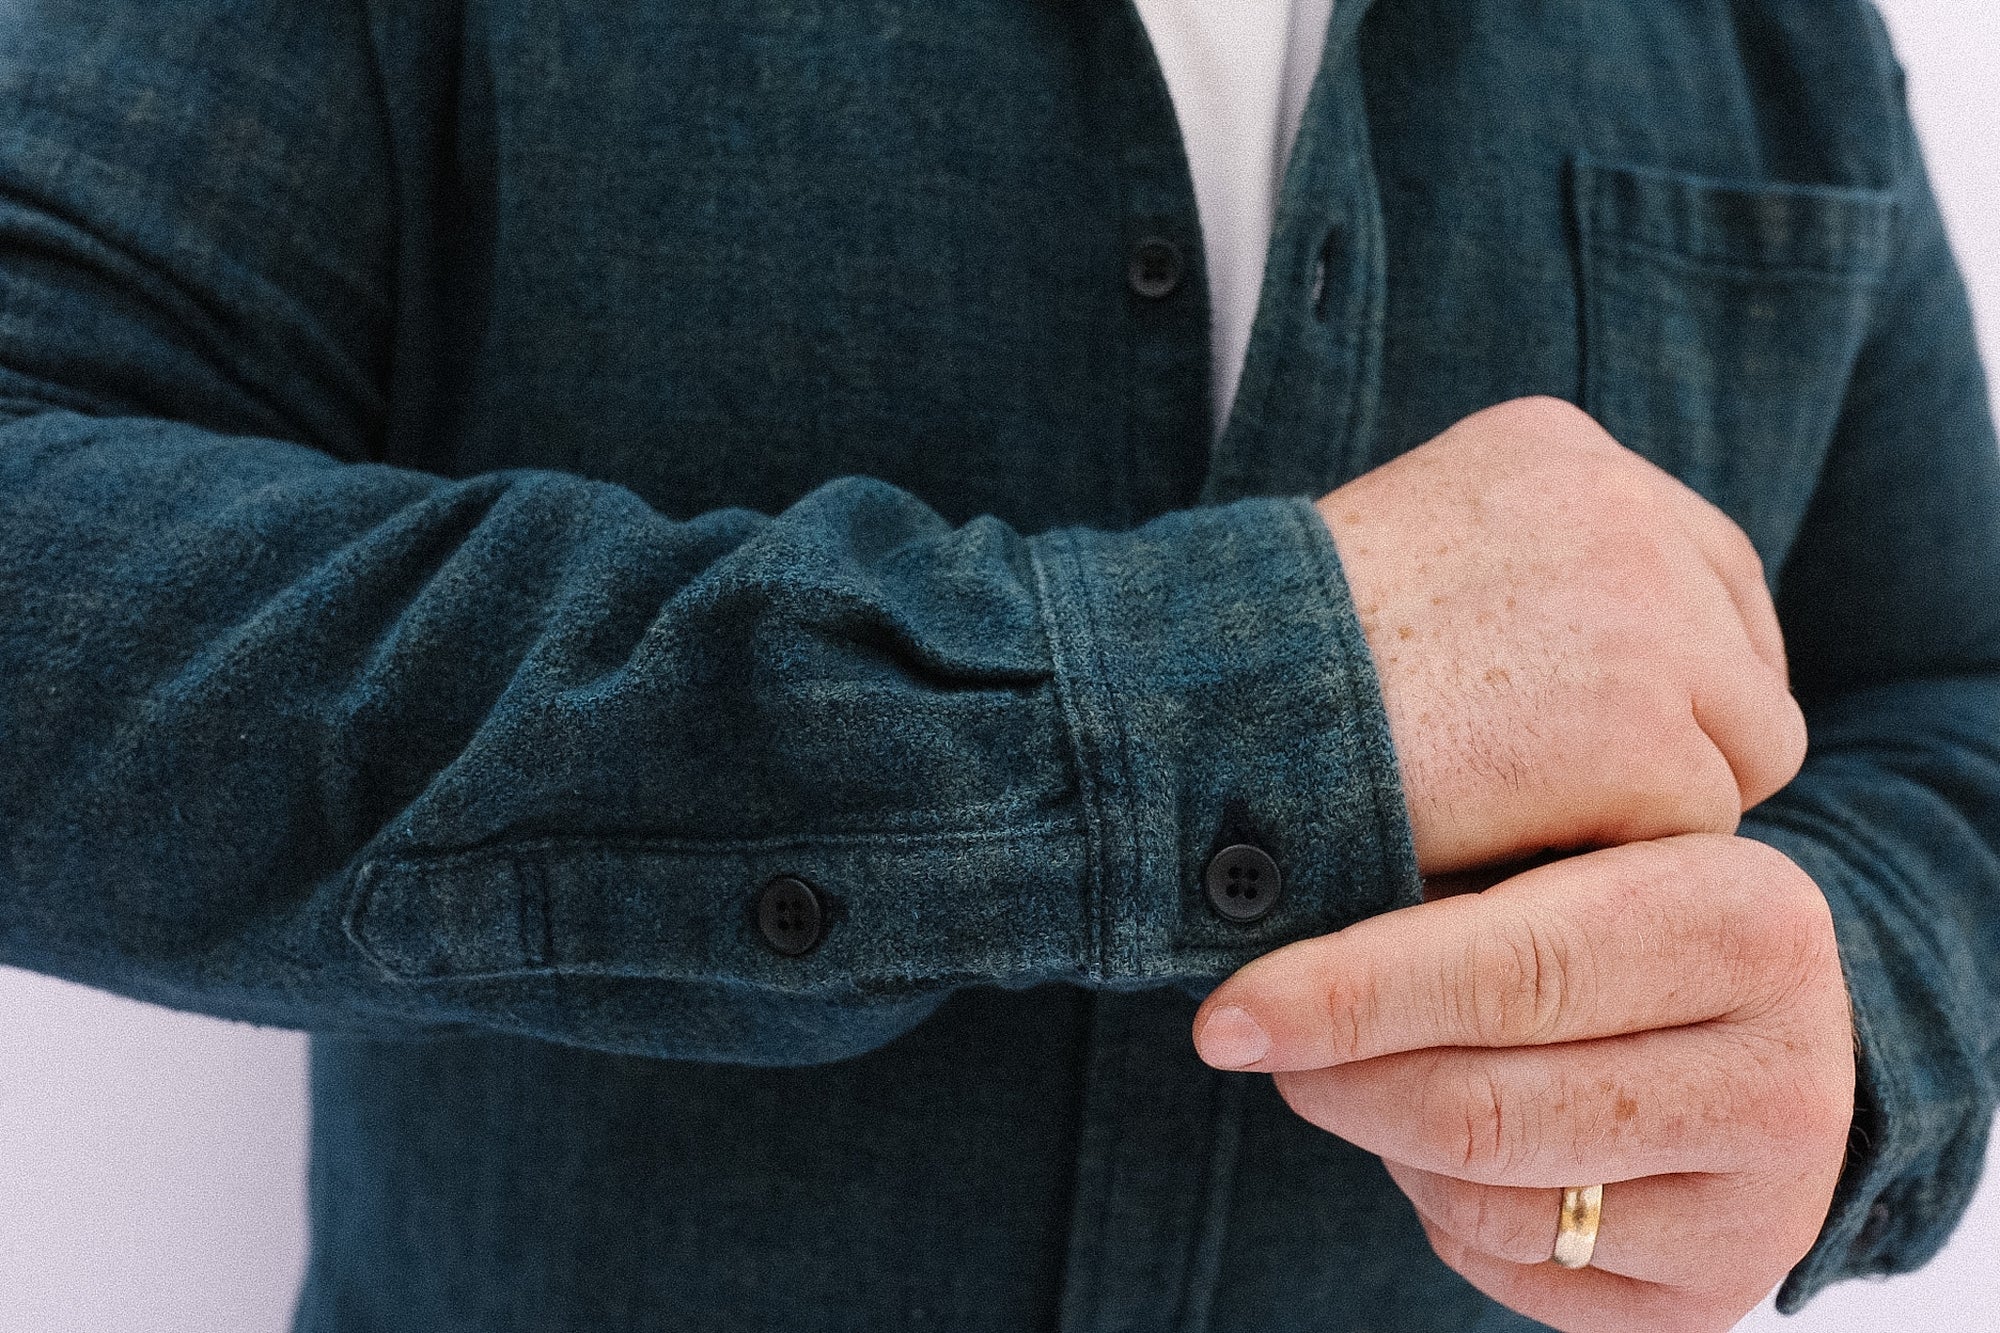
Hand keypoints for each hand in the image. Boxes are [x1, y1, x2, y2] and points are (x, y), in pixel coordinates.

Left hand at [1190, 835, 1855, 1332]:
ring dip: (1385, 1140)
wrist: (1753, 1023)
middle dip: (1335, 1079)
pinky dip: (1439, 1206)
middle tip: (1255, 1040)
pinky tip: (1448, 1143)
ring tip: (1374, 1070)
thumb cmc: (1608, 909)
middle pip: (1483, 1110)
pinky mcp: (1714, 1298)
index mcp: (1746, 922)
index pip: (1509, 973)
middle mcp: (1786, 1077)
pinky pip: (1510, 1270)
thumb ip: (1447, 875)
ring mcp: (1764, 1206)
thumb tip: (1253, 917)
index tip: (1227, 1015)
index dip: (1347, 998)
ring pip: (1484, 1202)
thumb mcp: (1562, 850)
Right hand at [1316, 397, 1805, 874]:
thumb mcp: (1410, 550)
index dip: (1672, 664)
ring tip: (1512, 814)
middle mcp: (1619, 503)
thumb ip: (1522, 570)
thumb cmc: (1270, 663)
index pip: (1700, 561)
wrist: (1204, 710)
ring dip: (1646, 802)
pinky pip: (1696, 830)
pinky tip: (1506, 839)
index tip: (1611, 731)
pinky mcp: (1644, 725)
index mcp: (1555, 446)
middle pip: (1742, 654)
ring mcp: (1643, 610)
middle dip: (1681, 736)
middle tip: (1570, 799)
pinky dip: (1610, 858)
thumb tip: (1607, 663)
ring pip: (1738, 748)